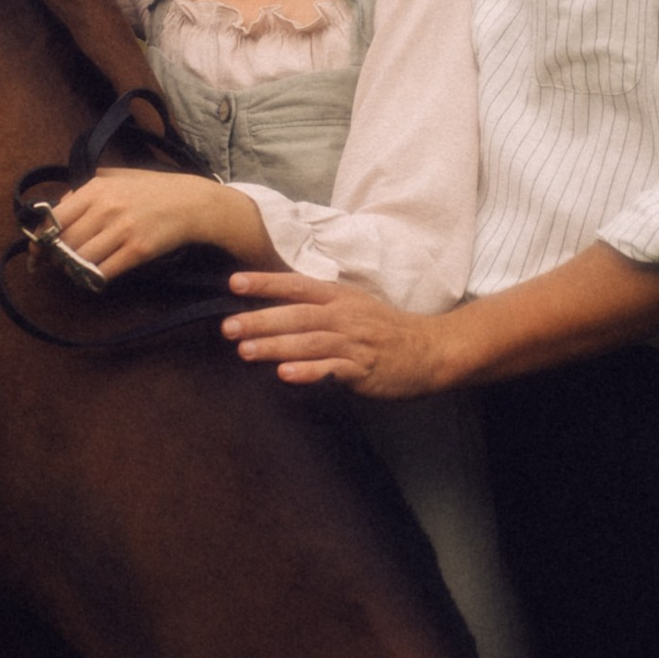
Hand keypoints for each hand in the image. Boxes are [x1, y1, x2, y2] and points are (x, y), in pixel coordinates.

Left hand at [52, 171, 267, 280]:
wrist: (191, 203)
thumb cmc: (151, 190)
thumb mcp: (116, 177)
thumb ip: (85, 189)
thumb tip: (58, 206)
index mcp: (95, 188)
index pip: (55, 217)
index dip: (41, 239)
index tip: (37, 252)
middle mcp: (106, 208)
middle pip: (65, 242)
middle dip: (56, 258)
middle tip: (56, 265)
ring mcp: (122, 230)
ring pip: (81, 259)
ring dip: (73, 269)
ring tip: (75, 270)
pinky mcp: (137, 250)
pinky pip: (104, 271)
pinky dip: (93, 278)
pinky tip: (94, 277)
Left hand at [223, 271, 453, 393]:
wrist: (430, 350)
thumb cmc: (385, 329)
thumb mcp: (354, 305)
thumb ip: (319, 304)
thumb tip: (276, 306)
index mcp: (339, 297)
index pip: (297, 285)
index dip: (266, 283)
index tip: (234, 283)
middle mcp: (344, 316)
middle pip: (297, 315)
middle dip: (260, 320)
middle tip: (228, 327)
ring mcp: (355, 342)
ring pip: (310, 342)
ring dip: (276, 346)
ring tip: (245, 351)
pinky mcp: (365, 369)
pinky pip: (333, 370)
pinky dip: (310, 372)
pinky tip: (286, 375)